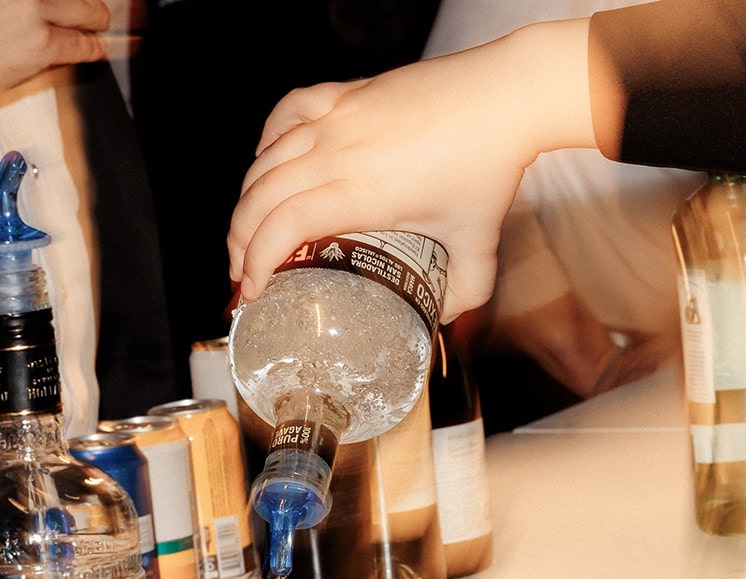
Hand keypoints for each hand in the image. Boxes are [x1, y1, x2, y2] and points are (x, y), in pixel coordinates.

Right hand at [0, 0, 111, 110]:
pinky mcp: (41, 45)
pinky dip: (94, 47)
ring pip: (84, 11)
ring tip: (100, 20)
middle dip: (87, 1)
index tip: (67, 1)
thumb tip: (30, 6)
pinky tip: (99, 46)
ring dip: (96, 17)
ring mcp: (33, 9)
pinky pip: (80, 45)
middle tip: (94, 6)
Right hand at [227, 19, 600, 323]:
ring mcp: (337, 119)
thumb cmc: (489, 162)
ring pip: (265, 159)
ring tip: (248, 228)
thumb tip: (445, 316)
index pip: (280, 229)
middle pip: (259, 198)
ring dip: (248, 199)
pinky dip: (268, 140)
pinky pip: (287, 113)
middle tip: (242, 271)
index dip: (253, 263)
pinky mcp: (347, 94)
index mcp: (359, 193)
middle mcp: (337, 153)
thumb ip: (463, 290)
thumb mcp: (476, 243)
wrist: (505, 97)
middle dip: (239, 241)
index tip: (252, 292)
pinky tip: (267, 159)